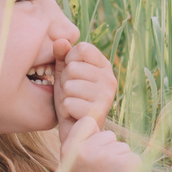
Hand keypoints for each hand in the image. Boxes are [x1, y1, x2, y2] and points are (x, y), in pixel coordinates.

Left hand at [55, 39, 116, 153]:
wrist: (75, 131)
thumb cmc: (70, 99)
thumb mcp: (64, 74)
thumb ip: (62, 55)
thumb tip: (60, 40)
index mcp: (105, 66)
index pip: (82, 48)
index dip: (68, 60)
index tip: (71, 74)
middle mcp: (110, 79)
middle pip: (73, 67)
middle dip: (65, 81)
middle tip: (72, 94)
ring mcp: (107, 96)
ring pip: (69, 85)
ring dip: (64, 97)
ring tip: (73, 104)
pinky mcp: (98, 113)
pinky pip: (68, 102)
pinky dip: (65, 110)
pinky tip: (74, 115)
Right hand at [59, 124, 140, 171]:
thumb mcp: (70, 168)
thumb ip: (78, 145)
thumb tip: (92, 119)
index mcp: (70, 149)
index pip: (87, 122)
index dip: (93, 136)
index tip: (91, 156)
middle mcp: (88, 150)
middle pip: (108, 135)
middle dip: (109, 150)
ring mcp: (109, 156)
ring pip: (122, 147)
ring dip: (120, 162)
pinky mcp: (128, 164)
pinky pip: (133, 157)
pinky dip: (131, 170)